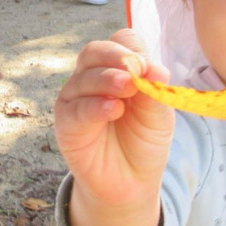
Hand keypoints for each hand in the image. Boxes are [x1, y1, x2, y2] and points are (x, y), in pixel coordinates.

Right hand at [55, 29, 174, 205]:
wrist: (131, 183)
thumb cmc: (144, 142)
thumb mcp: (159, 116)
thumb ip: (155, 92)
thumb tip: (158, 69)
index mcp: (119, 69)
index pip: (121, 42)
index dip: (133, 50)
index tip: (148, 67)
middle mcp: (94, 77)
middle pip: (96, 51)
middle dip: (116, 57)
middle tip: (135, 71)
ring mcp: (77, 98)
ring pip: (84, 76)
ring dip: (107, 80)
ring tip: (127, 90)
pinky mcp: (66, 123)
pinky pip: (75, 108)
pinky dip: (94, 106)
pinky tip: (112, 109)